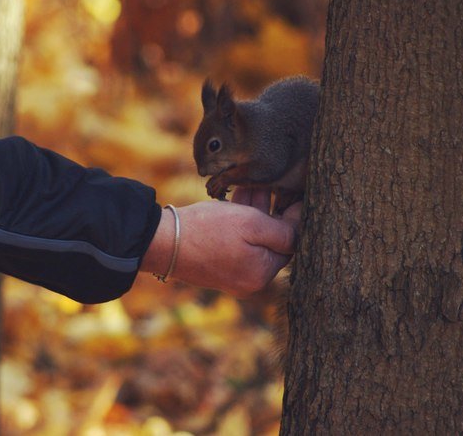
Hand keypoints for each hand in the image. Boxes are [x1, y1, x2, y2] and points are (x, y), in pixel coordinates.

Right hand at [141, 195, 300, 297]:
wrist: (162, 241)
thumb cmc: (209, 231)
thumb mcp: (253, 224)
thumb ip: (283, 230)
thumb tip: (299, 230)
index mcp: (262, 274)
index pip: (289, 243)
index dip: (294, 216)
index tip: (299, 194)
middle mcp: (250, 279)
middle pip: (270, 240)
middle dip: (273, 210)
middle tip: (276, 184)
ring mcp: (231, 273)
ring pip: (252, 237)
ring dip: (256, 211)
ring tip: (256, 184)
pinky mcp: (215, 264)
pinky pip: (236, 241)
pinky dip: (239, 220)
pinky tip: (239, 196)